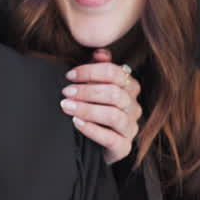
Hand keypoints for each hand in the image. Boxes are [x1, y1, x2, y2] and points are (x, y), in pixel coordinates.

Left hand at [62, 49, 142, 164]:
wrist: (97, 143)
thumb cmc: (97, 108)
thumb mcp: (97, 86)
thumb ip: (99, 68)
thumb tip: (100, 52)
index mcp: (130, 87)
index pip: (115, 73)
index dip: (91, 72)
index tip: (69, 75)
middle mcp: (134, 107)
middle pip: (115, 93)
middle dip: (87, 91)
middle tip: (66, 92)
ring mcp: (131, 128)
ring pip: (114, 115)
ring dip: (87, 109)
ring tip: (67, 106)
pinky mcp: (124, 147)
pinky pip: (111, 138)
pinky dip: (92, 129)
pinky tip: (76, 123)